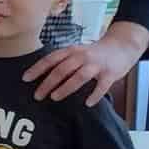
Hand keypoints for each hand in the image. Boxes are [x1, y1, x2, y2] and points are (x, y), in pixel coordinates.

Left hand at [24, 22, 146, 105]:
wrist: (122, 45)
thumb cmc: (94, 53)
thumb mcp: (76, 52)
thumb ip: (62, 62)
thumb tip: (42, 76)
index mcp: (71, 51)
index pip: (51, 59)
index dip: (37, 69)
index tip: (25, 79)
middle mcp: (82, 56)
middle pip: (62, 69)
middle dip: (48, 83)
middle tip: (37, 96)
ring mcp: (97, 64)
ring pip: (79, 76)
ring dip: (66, 88)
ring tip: (55, 98)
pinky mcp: (110, 73)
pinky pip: (101, 86)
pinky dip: (94, 95)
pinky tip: (87, 104)